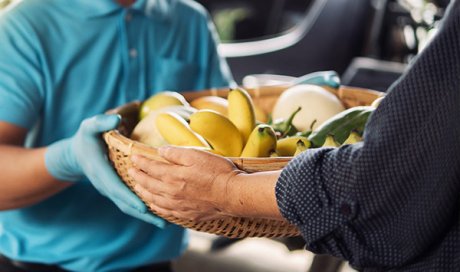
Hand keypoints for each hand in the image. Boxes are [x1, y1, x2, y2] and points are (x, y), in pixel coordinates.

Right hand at [45, 114, 165, 227]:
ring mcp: (110, 190)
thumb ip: (101, 122)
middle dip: (143, 214)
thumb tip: (117, 119)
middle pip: (124, 203)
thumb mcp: (90, 126)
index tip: (145, 208)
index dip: (130, 198)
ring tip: (166, 224)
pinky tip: (160, 213)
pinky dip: (143, 210)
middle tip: (163, 223)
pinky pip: (129, 203)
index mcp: (100, 170)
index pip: (116, 187)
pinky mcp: (116, 191)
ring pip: (127, 206)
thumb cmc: (87, 138)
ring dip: (145, 216)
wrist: (76, 154)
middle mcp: (105, 184)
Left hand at [128, 146, 242, 221]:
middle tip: (131, 171)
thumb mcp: (197, 155)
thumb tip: (160, 151)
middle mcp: (171, 192)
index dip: (140, 161)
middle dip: (138, 176)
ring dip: (143, 192)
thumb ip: (176, 154)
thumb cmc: (217, 172)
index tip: (133, 157)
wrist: (233, 195)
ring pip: (154, 199)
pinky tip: (154, 204)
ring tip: (137, 187)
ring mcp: (178, 205)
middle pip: (148, 184)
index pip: (151, 167)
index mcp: (173, 176)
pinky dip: (155, 207)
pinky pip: (165, 211)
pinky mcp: (187, 214)